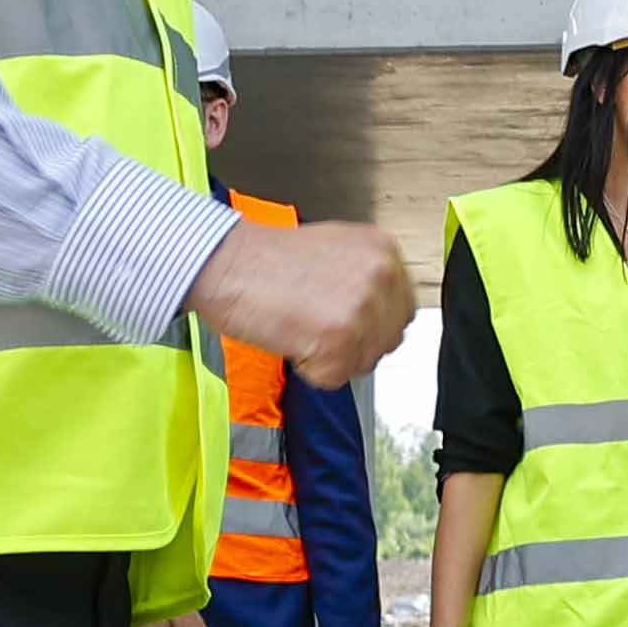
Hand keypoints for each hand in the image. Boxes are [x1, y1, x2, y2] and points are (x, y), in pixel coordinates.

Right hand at [189, 215, 413, 384]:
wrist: (225, 263)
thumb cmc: (266, 259)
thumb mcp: (336, 248)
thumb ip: (366, 278)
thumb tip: (382, 314)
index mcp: (383, 251)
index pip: (402, 310)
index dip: (371, 325)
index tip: (345, 323)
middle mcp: (381, 277)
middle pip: (387, 340)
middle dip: (354, 343)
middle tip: (317, 325)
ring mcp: (363, 309)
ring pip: (363, 362)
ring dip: (331, 357)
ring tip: (301, 325)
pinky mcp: (340, 341)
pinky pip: (334, 378)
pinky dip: (309, 369)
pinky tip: (292, 338)